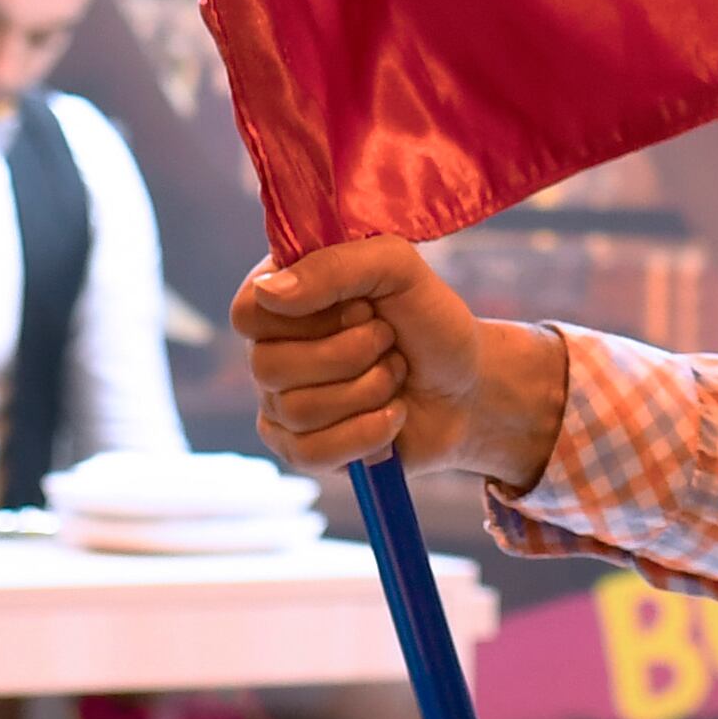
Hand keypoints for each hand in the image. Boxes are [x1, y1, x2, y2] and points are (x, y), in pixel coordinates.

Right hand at [232, 239, 569, 495]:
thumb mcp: (398, 269)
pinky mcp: (301, 450)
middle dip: (352, 354)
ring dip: (368, 391)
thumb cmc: (430, 321)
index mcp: (283, 296)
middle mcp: (270, 349)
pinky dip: (367, 434)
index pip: (248, 310)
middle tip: (389, 341)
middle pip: (269, 366)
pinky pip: (311, 453)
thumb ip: (336, 265)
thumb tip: (270, 292)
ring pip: (297, 410)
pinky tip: (393, 415)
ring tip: (395, 376)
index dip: (308, 315)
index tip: (361, 306)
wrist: (469, 387)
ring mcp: (280, 404)